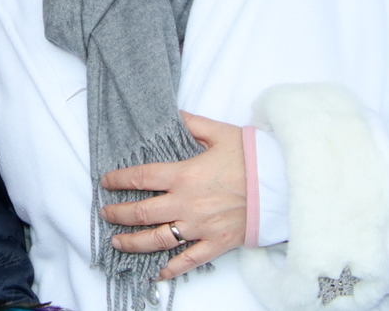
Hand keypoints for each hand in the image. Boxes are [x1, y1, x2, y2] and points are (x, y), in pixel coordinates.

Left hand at [98, 111, 246, 279]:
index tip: (105, 181)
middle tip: (106, 213)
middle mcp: (186, 203)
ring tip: (117, 241)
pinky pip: (188, 260)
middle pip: (141, 212)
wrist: (283, 184)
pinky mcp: (215, 243)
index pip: (141, 178)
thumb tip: (172, 114)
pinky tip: (156, 273)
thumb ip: (191, 123)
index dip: (119, 180)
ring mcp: (199, 227)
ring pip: (157, 239)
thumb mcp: (219, 132)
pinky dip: (170, 269)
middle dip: (118, 213)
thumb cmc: (252, 157)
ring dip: (133, 242)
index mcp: (184, 175)